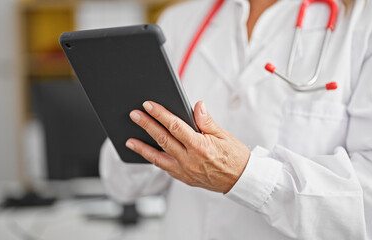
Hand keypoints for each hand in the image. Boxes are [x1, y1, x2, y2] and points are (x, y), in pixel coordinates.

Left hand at [125, 101, 250, 193]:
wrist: (242, 181)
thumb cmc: (235, 157)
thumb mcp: (224, 135)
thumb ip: (207, 121)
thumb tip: (197, 106)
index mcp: (200, 147)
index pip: (175, 126)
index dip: (160, 114)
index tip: (149, 105)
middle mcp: (190, 160)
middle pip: (163, 139)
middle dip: (146, 125)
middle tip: (134, 115)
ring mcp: (185, 172)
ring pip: (158, 158)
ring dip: (142, 148)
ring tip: (129, 141)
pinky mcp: (184, 179)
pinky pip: (166, 168)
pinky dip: (155, 160)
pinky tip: (147, 153)